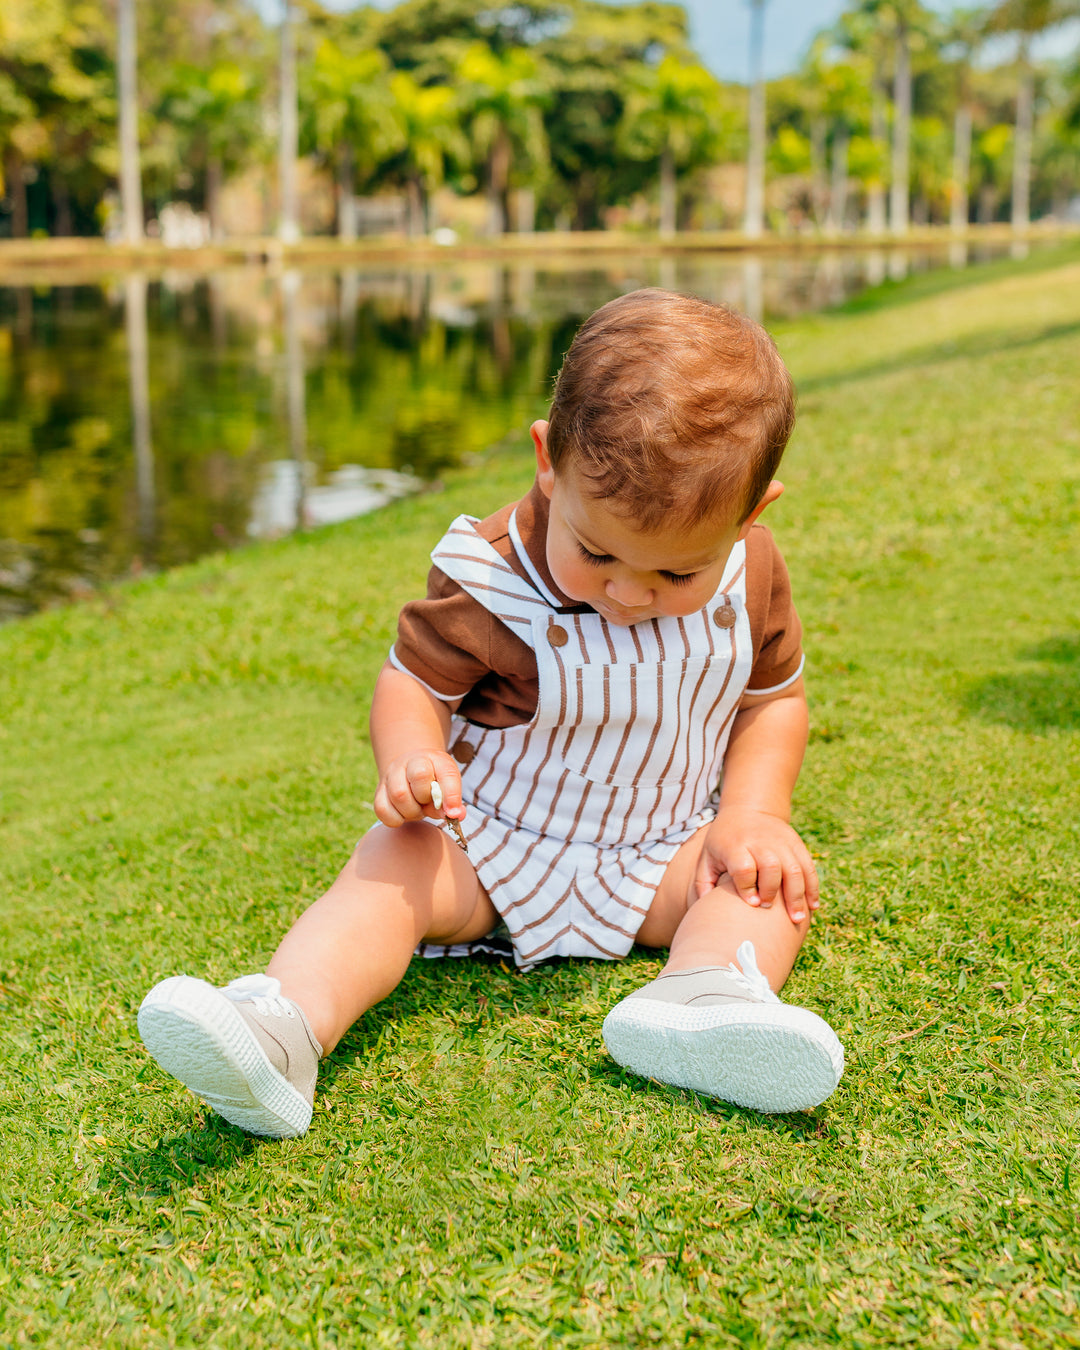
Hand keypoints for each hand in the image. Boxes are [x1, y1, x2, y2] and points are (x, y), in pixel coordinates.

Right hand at [373, 750, 465, 828]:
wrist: (408, 770)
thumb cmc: (433, 782)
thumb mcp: (447, 785)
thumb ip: (453, 801)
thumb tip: (456, 815)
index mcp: (432, 758)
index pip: (444, 772)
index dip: (451, 795)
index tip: (453, 812)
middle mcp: (408, 762)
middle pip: (418, 778)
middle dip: (427, 799)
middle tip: (428, 803)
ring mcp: (390, 775)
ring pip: (399, 795)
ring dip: (412, 811)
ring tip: (417, 809)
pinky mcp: (379, 792)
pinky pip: (382, 810)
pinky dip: (396, 819)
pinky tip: (403, 814)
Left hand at [695, 806, 818, 923]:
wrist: (747, 810)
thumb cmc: (723, 841)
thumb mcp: (708, 856)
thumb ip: (703, 882)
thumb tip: (703, 911)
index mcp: (735, 845)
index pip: (744, 867)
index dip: (748, 888)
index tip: (751, 904)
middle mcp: (760, 841)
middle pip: (771, 866)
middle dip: (771, 891)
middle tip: (768, 907)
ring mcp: (781, 841)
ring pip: (794, 868)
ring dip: (797, 895)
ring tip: (796, 919)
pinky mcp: (796, 843)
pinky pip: (808, 866)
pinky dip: (812, 887)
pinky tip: (812, 906)